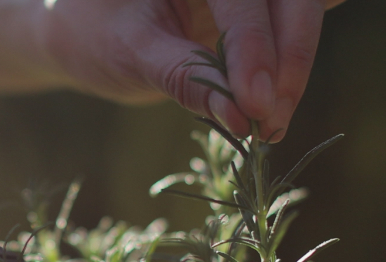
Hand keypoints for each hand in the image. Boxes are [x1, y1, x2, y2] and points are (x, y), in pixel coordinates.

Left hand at [39, 0, 346, 140]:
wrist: (84, 29)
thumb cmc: (96, 33)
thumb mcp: (132, 54)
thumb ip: (185, 78)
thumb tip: (238, 118)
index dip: (256, 48)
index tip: (256, 107)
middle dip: (288, 60)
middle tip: (270, 122)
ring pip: (302, 11)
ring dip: (294, 68)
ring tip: (270, 126)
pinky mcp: (257, 6)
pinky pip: (290, 25)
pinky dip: (290, 64)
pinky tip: (278, 104)